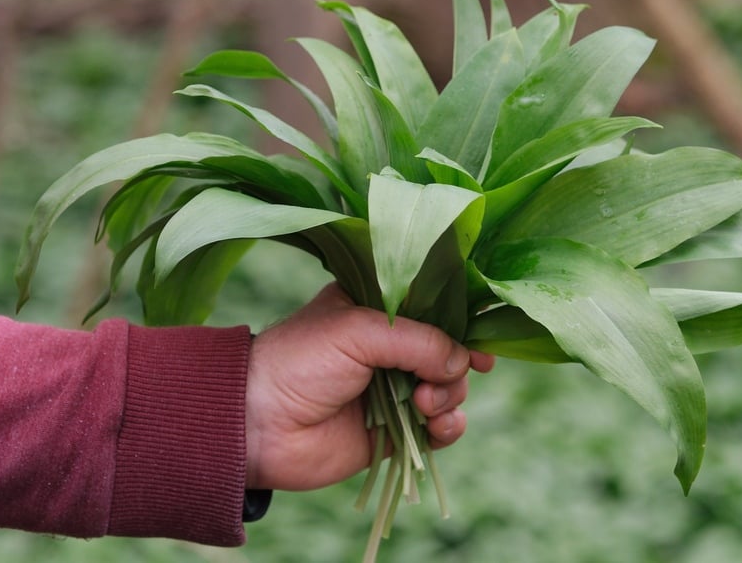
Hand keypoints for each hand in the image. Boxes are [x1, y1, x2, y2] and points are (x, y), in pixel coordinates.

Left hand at [244, 283, 493, 490]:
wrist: (257, 425)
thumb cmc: (300, 361)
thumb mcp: (359, 331)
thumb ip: (417, 341)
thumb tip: (464, 360)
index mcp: (378, 309)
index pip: (435, 310)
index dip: (463, 326)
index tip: (483, 346)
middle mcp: (389, 347)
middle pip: (449, 352)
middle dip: (453, 368)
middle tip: (432, 382)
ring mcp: (393, 389)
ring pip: (449, 389)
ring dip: (449, 398)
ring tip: (422, 406)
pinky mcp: (394, 431)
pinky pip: (439, 429)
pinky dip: (448, 428)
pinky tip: (438, 427)